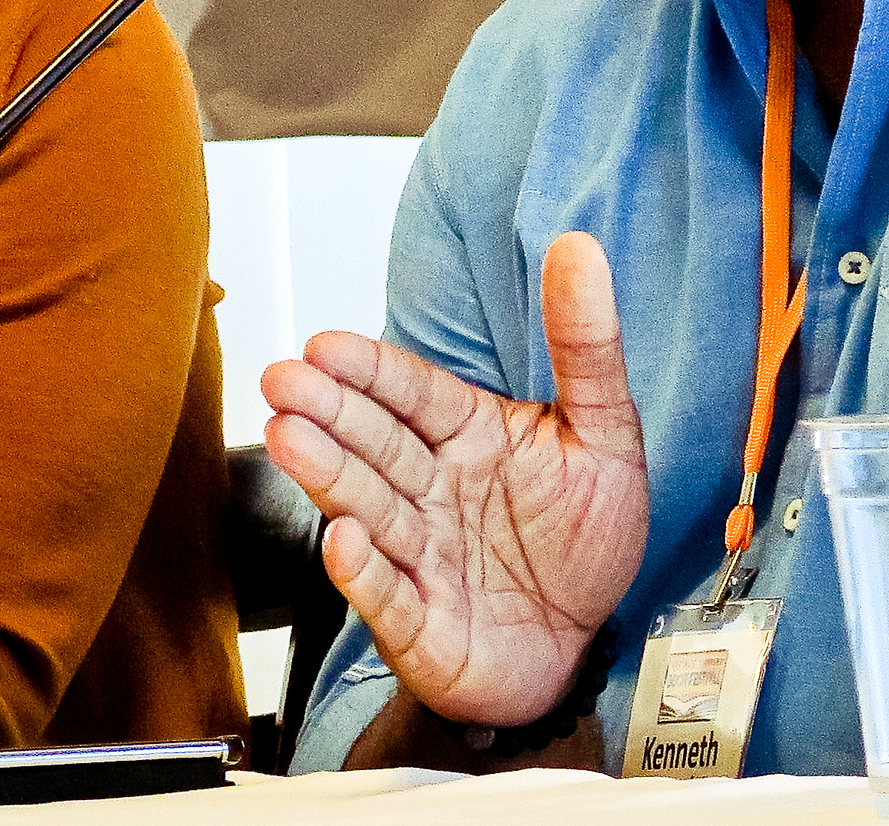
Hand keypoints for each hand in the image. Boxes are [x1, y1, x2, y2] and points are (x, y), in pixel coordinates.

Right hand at [261, 231, 647, 727]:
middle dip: (328, 411)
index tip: (325, 344)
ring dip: (327, 475)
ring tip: (289, 437)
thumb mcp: (604, 432)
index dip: (369, 369)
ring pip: (368, 509)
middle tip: (283, 379)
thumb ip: (586, 345)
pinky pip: (390, 598)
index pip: (412, 392)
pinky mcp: (421, 627)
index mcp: (468, 436)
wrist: (585, 643)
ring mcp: (420, 557)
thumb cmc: (584, 536)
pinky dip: (364, 574)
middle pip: (375, 444)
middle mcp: (432, 490)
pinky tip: (343, 541)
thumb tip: (578, 245)